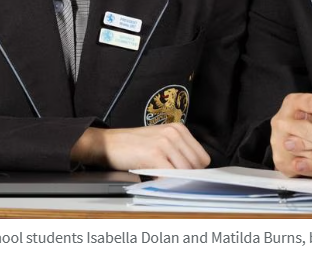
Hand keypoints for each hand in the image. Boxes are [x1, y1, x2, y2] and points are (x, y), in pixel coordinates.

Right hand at [71, 125, 209, 170]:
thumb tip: (194, 172)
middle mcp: (174, 133)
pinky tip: (158, 182)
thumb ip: (178, 151)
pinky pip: (170, 175)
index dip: (195, 171)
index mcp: (179, 129)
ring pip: (185, 171)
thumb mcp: (161, 141)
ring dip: (176, 181)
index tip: (187, 178)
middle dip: (187, 177)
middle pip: (196, 166)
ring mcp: (165, 142)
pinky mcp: (154, 154)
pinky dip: (167, 183)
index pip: (202, 157)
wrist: (109, 143)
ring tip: (164, 181)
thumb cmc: (134, 145)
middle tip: (174, 182)